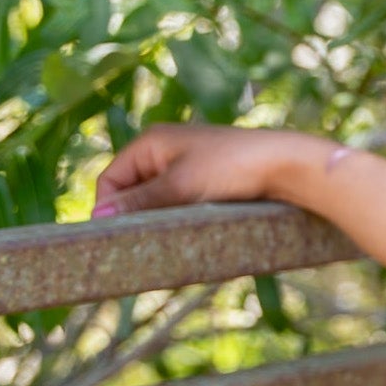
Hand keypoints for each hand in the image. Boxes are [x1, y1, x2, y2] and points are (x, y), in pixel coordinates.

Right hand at [91, 124, 322, 217]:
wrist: (287, 164)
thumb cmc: (232, 167)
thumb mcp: (181, 186)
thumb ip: (139, 201)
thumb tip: (99, 217)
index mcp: (151, 142)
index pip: (111, 180)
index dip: (109, 209)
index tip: (116, 238)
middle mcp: (165, 150)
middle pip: (131, 191)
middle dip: (134, 216)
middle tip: (140, 243)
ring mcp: (186, 165)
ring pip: (156, 200)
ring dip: (156, 219)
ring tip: (165, 238)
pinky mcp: (206, 180)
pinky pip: (178, 202)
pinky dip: (177, 216)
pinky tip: (185, 230)